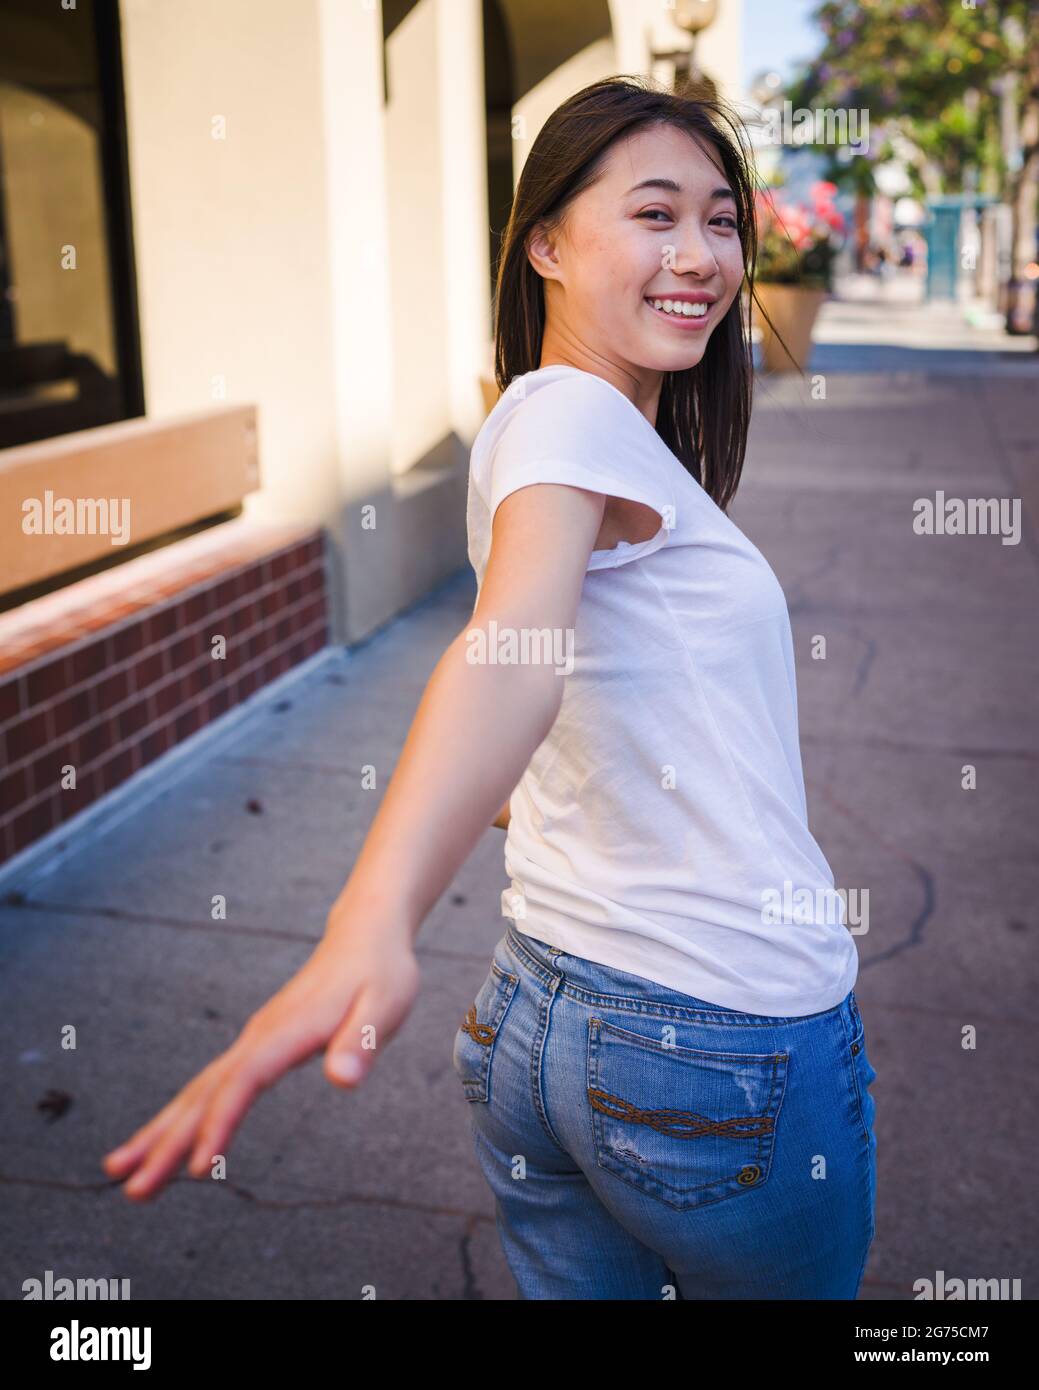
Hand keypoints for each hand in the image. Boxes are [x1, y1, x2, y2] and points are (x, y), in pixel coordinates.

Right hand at [101, 919, 419, 1200]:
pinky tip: (164, 1140)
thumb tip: (343, 1080)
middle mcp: (258, 1037)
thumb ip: (362, 1043)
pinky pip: (210, 1087)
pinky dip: (182, 1115)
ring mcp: (252, 1042)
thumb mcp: (386, 1006)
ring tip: (120, 1171)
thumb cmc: (380, 973)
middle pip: (204, 1093)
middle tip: (134, 1190)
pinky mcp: (254, 1048)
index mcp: (286, 1032)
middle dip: (167, 1142)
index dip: (220, 1124)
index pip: (243, 1083)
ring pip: (197, 1091)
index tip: (199, 1169)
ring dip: (160, 1132)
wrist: (363, 936)